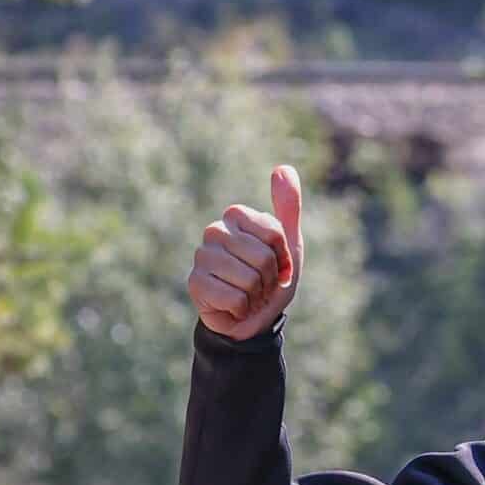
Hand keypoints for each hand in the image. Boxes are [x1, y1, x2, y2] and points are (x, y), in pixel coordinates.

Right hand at [187, 164, 303, 339]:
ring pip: (249, 279)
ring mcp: (201, 256)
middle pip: (262, 257)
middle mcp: (214, 231)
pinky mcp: (195, 283)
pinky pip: (234, 298)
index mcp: (236, 216)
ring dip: (257, 294)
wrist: (253, 316)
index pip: (274, 233)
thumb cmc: (272, 277)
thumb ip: (288, 207)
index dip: (284, 256)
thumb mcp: (289, 243)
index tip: (280, 264)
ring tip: (249, 293)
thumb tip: (283, 168)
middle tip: (262, 282)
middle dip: (270, 277)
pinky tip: (236, 305)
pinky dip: (243, 308)